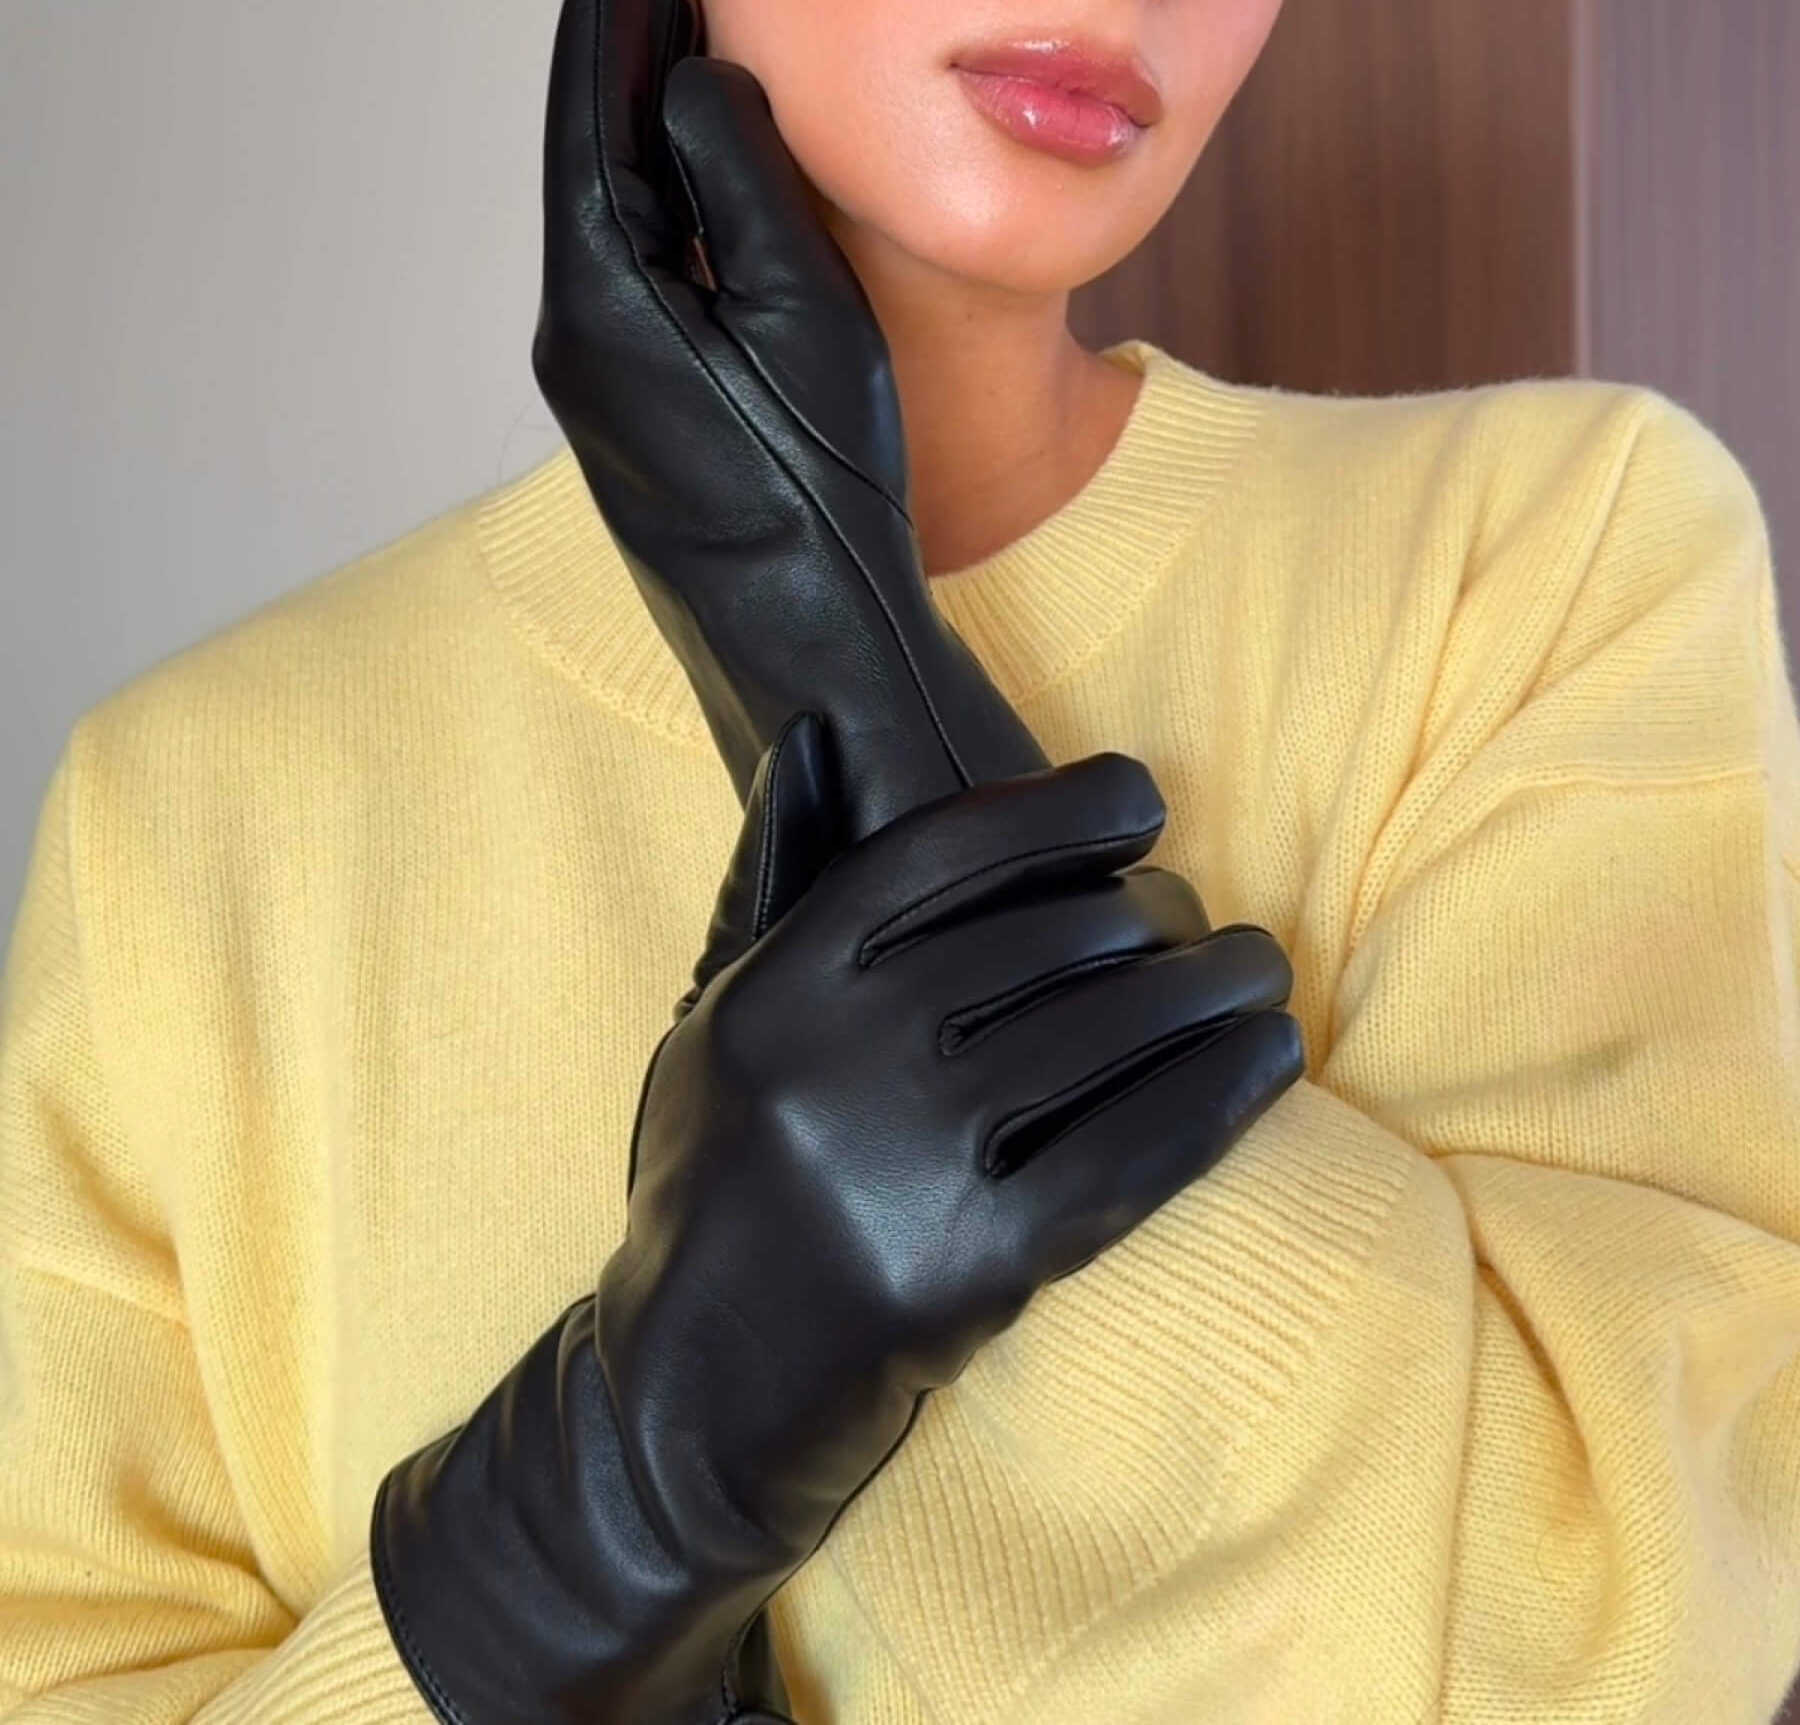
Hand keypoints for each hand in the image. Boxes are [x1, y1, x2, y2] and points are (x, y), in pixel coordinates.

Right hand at [371, 715, 1301, 1724]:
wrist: (697, 1389)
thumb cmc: (720, 1172)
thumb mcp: (717, 1013)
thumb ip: (777, 873)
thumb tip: (820, 732)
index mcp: (781, 985)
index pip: (939, 850)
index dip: (1055, 807)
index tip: (1141, 794)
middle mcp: (838, 1061)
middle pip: (1043, 937)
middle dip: (1152, 912)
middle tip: (1204, 917)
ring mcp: (909, 1166)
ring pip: (1104, 1033)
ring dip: (1210, 988)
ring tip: (1259, 970)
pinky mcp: (977, 1263)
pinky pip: (1132, 1151)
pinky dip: (1217, 1093)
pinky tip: (1267, 1055)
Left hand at [530, 0, 1049, 847]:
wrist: (819, 654)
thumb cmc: (827, 487)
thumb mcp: (800, 308)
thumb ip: (737, 176)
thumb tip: (688, 76)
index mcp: (598, 302)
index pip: (581, 128)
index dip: (595, 29)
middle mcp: (574, 343)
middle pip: (583, 169)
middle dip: (612, 68)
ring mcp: (598, 392)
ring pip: (606, 226)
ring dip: (635, 135)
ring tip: (673, 52)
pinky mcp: (635, 423)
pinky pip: (630, 281)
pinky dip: (657, 209)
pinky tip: (694, 186)